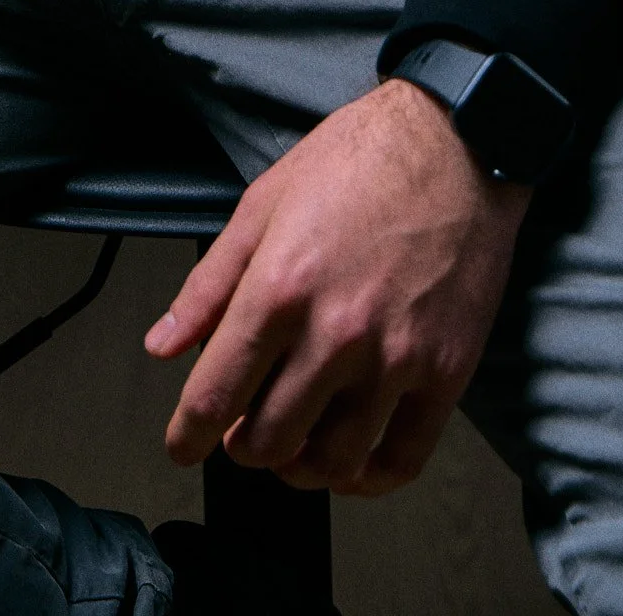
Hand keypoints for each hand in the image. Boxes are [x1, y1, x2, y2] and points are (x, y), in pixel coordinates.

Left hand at [145, 78, 528, 495]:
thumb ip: (210, 283)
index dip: (188, 434)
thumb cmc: (361, 161)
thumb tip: (164, 344)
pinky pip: (400, 460)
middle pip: (268, 441)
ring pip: (331, 462)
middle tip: (243, 430)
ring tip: (294, 443)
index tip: (183, 444)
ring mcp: (394, 358)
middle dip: (243, 447)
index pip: (215, 395)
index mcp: (280, 288)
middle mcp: (334, 333)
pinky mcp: (445, 372)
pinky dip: (368, 479)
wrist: (457, 143)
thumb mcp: (264, 203)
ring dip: (300, 467)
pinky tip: (351, 461)